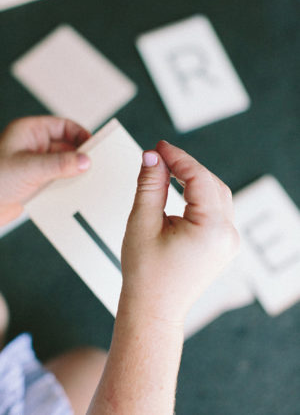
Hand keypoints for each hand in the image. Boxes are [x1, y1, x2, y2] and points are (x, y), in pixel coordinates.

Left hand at [0, 116, 90, 225]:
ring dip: (74, 172)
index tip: (95, 147)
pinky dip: (67, 185)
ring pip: (64, 164)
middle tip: (96, 166)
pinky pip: (58, 180)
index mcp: (29, 132)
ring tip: (88, 181)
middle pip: (67, 146)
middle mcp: (34, 146)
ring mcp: (35, 165)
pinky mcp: (36, 182)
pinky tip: (75, 192)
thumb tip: (85, 161)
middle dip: (80, 156)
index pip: (64, 127)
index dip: (81, 135)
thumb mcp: (29, 168)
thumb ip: (59, 164)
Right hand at [120, 141, 238, 324]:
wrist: (153, 310)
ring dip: (194, 181)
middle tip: (160, 157)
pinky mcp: (223, 246)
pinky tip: (182, 192)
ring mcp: (228, 242)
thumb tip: (152, 157)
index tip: (158, 147)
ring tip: (167, 171)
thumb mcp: (142, 222)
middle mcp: (228, 235)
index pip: (199, 178)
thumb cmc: (145, 275)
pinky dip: (199, 197)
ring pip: (216, 196)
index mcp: (212, 229)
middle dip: (186, 168)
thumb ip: (150, 184)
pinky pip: (216, 211)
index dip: (178, 158)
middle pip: (212, 184)